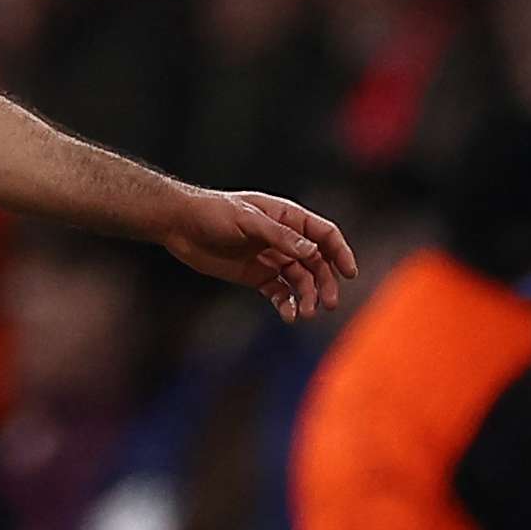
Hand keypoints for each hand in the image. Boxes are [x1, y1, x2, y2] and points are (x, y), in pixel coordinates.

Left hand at [164, 187, 360, 320]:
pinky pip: (280, 293)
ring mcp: (272, 258)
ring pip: (300, 281)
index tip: (350, 273)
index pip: (324, 235)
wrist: (180, 225)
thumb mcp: (247, 220)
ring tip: (306, 314)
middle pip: (317, 263)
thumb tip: (312, 252)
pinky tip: (289, 316)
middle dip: (326, 283)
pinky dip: (287, 305)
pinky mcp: (257, 276)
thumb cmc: (213, 213)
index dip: (340, 252)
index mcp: (287, 218)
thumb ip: (280, 236)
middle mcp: (285, 239)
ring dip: (307, 297)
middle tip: (328, 304)